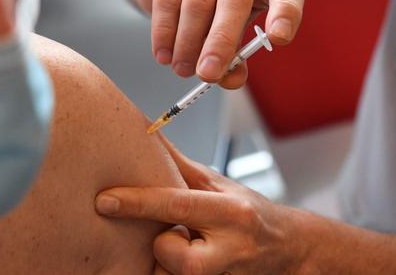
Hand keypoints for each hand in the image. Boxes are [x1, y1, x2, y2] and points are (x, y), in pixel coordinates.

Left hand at [95, 136, 307, 274]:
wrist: (290, 250)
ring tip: (188, 248)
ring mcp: (225, 273)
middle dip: (162, 246)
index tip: (105, 200)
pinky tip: (190, 257)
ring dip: (168, 264)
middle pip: (175, 256)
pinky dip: (173, 274)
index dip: (137, 202)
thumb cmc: (248, 212)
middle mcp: (231, 247)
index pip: (176, 204)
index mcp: (231, 212)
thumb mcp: (217, 184)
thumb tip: (145, 135)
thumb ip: (179, 167)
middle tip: (172, 235)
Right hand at [135, 0, 303, 88]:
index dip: (285, 13)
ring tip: (181, 69)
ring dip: (187, 42)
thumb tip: (230, 80)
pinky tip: (163, 53)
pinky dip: (164, 31)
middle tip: (207, 74)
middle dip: (220, 42)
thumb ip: (234, 58)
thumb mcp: (230, 33)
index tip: (278, 39)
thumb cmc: (210, 9)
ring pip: (197, 1)